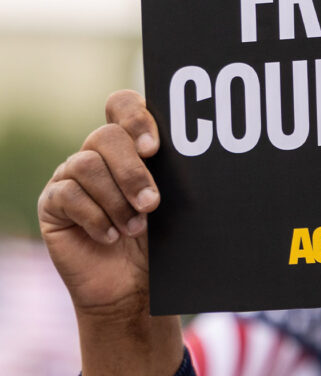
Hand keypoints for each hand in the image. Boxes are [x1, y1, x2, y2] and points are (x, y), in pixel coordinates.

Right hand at [38, 90, 182, 375]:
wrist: (132, 288)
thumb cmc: (158, 240)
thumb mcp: (172, 204)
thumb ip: (172, 175)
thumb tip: (196, 158)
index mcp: (128, 141)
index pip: (122, 104)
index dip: (135, 117)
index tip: (154, 148)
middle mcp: (97, 152)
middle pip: (105, 136)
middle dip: (132, 171)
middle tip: (152, 203)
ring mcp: (71, 175)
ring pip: (86, 164)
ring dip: (116, 199)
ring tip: (135, 228)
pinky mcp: (53, 203)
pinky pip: (67, 195)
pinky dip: (94, 217)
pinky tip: (110, 236)